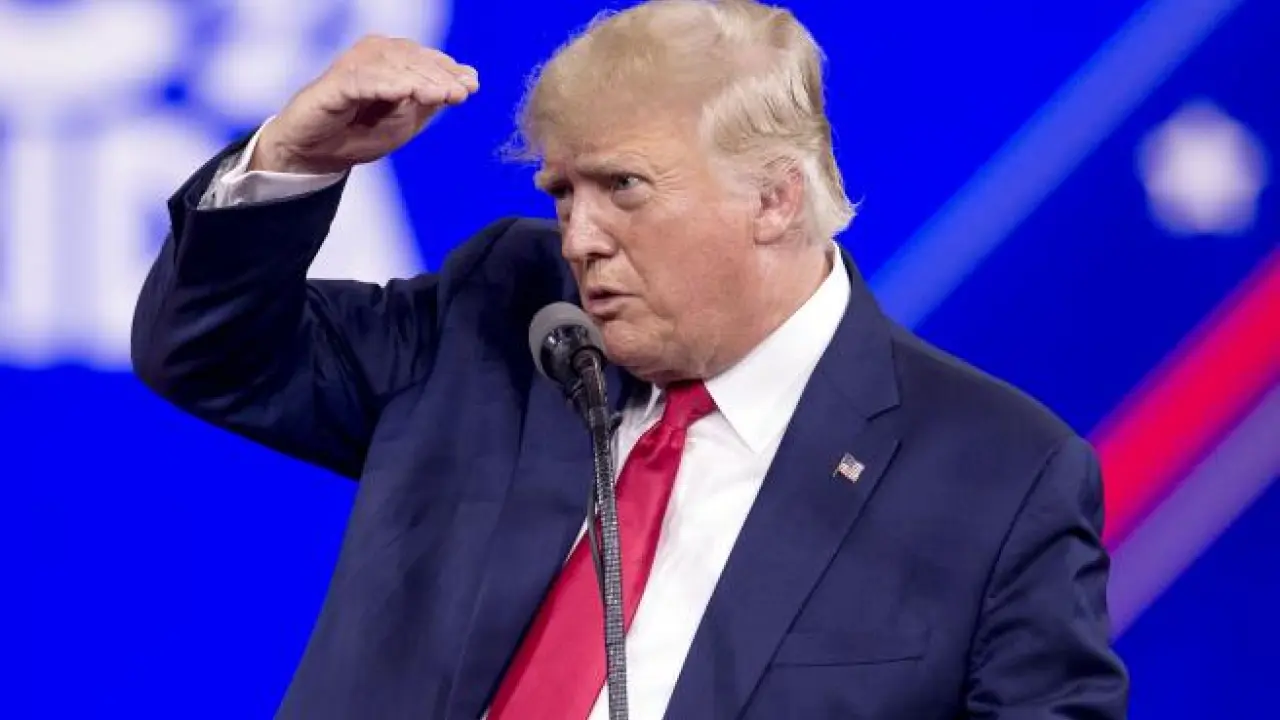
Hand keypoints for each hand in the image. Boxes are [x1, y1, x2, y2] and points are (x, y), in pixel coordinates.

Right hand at [251, 35, 478, 174]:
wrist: (315, 155)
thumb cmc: (358, 135)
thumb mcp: (404, 123)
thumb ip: (429, 102)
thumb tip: (462, 83)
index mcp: (394, 62)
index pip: (427, 60)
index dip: (449, 71)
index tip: (472, 86)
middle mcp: (374, 56)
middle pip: (414, 60)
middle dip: (440, 77)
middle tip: (460, 93)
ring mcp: (353, 67)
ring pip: (392, 66)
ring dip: (419, 80)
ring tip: (441, 95)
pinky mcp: (335, 83)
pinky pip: (364, 80)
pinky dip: (387, 85)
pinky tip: (406, 93)